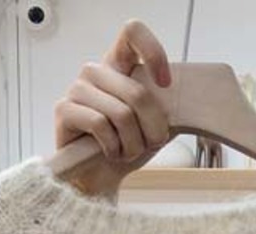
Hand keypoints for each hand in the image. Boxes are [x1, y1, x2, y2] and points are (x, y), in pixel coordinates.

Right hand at [53, 20, 173, 196]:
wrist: (103, 177)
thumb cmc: (129, 147)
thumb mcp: (157, 125)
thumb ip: (170, 107)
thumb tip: (191, 103)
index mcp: (119, 66)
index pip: (132, 33)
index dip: (153, 53)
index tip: (165, 84)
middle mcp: (97, 72)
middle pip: (137, 92)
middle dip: (152, 129)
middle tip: (149, 144)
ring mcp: (78, 88)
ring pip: (121, 114)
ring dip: (133, 144)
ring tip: (127, 151)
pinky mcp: (64, 110)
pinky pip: (100, 125)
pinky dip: (113, 148)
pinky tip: (110, 153)